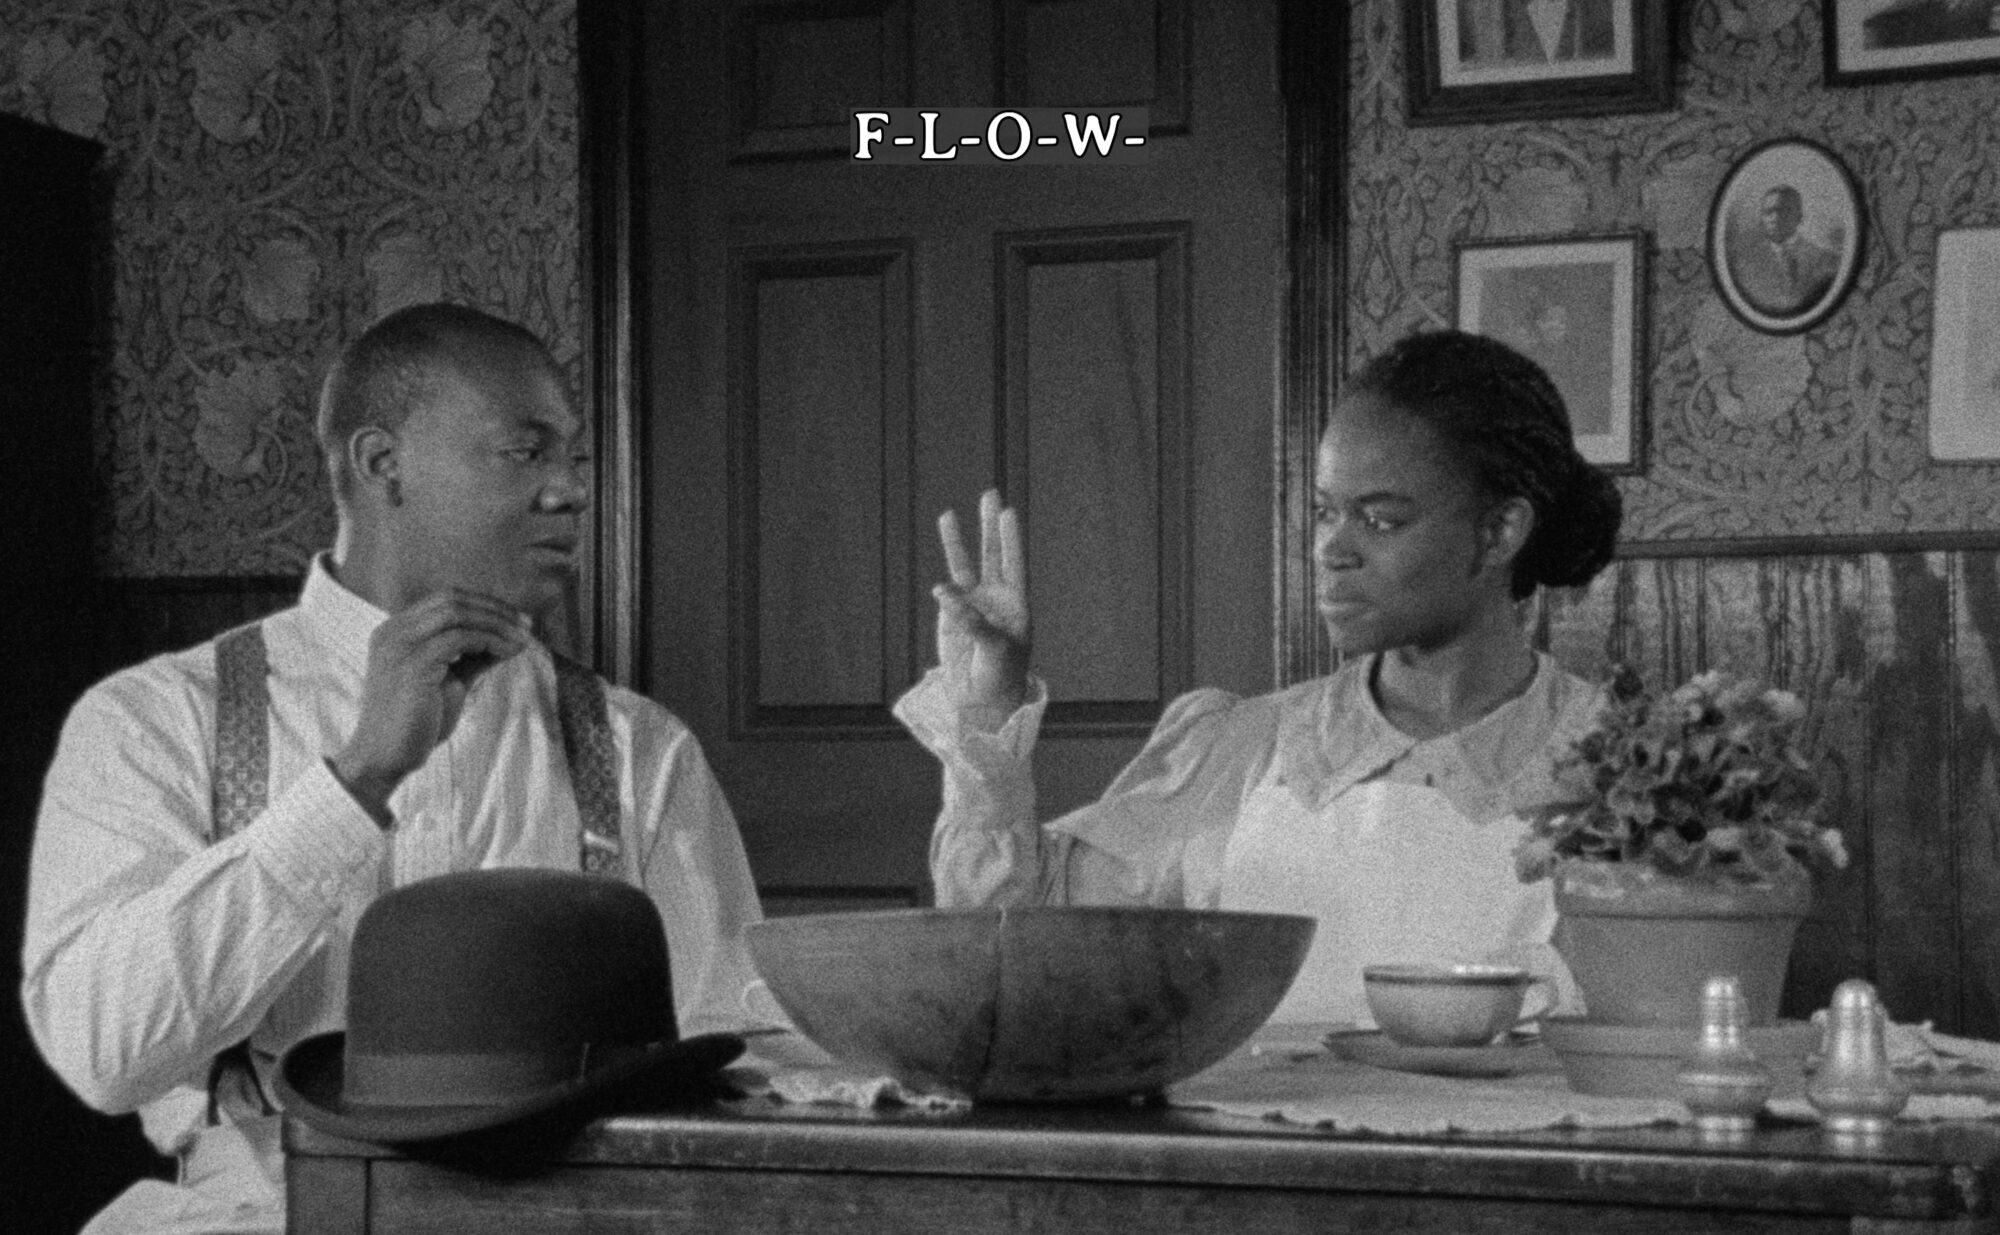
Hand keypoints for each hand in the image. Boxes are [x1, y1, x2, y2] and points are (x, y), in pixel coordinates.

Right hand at [329, 589, 532, 824]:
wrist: (385, 759)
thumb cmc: (417, 724)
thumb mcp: (449, 681)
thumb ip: (472, 658)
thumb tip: (509, 639)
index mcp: (396, 632)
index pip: (444, 599)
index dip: (484, 604)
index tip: (517, 620)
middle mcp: (393, 632)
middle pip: (451, 599)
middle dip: (494, 609)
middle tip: (527, 625)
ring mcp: (399, 646)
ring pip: (456, 614)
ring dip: (496, 624)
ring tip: (523, 640)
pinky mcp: (412, 664)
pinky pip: (459, 638)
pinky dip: (489, 641)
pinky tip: (508, 653)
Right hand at [933, 489, 1029, 727]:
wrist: (982, 699)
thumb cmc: (1001, 675)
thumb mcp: (995, 649)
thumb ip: (973, 621)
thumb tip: (943, 592)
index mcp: (1016, 604)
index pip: (1015, 563)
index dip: (1011, 539)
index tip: (1008, 513)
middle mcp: (995, 598)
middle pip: (993, 554)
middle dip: (990, 526)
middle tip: (990, 493)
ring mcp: (972, 605)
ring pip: (964, 566)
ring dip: (956, 541)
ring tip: (948, 514)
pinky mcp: (951, 616)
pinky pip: (946, 594)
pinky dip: (944, 588)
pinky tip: (942, 588)